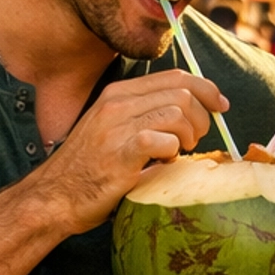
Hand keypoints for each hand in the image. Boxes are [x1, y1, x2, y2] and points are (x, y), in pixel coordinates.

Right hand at [39, 73, 231, 233]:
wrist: (53, 197)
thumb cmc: (87, 169)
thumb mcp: (112, 130)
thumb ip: (143, 116)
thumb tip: (189, 114)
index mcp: (118, 94)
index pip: (174, 76)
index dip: (205, 88)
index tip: (221, 105)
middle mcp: (117, 103)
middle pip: (182, 93)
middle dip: (202, 117)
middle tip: (195, 141)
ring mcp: (117, 126)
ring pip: (178, 113)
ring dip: (189, 136)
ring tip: (177, 154)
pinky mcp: (121, 153)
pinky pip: (164, 141)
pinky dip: (173, 154)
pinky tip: (161, 165)